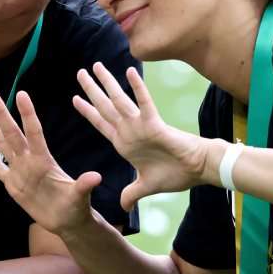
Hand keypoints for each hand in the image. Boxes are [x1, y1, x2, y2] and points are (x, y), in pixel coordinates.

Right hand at [0, 89, 102, 236]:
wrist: (66, 221)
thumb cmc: (76, 206)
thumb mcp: (80, 196)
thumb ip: (84, 185)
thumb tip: (96, 177)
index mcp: (44, 160)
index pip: (34, 133)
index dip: (27, 114)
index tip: (21, 94)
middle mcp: (30, 161)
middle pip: (13, 134)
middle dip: (2, 114)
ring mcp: (19, 171)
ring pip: (3, 144)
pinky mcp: (12, 184)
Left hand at [74, 63, 208, 210]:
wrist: (198, 169)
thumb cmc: (176, 174)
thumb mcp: (146, 187)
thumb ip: (132, 194)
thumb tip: (123, 207)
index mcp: (125, 144)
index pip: (101, 124)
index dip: (88, 112)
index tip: (74, 99)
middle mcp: (129, 131)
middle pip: (105, 107)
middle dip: (91, 90)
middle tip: (79, 73)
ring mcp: (140, 126)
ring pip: (119, 100)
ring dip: (107, 83)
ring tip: (95, 66)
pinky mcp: (155, 124)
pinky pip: (144, 103)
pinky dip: (137, 88)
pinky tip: (129, 72)